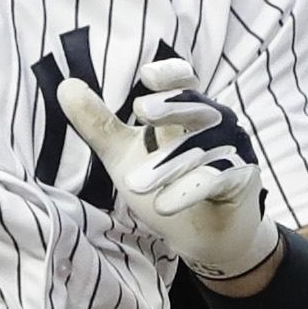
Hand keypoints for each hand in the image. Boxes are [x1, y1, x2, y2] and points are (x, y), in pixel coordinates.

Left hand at [57, 58, 279, 282]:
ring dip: (170, 164)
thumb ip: (98, 125)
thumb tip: (66, 86)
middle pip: (197, 109)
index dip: (171, 75)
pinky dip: (191, 191)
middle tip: (142, 111)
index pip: (184, 83)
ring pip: (203, 150)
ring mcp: (231, 151)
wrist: (201, 233)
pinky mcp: (241, 181)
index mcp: (188, 111)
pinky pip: (218, 180)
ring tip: (135, 183)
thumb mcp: (123, 154)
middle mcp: (214, 125)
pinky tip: (165, 205)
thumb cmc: (166, 182)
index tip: (146, 76)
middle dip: (172, 108)